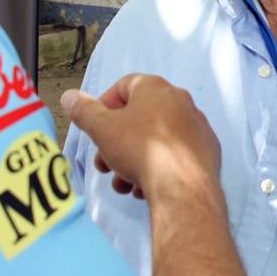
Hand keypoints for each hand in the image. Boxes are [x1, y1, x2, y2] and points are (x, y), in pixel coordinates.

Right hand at [60, 74, 221, 201]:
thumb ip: (84, 111)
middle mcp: (180, 101)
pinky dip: (157, 169)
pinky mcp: (207, 152)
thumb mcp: (102, 129)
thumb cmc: (140, 149)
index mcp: (155, 88)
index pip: (123, 86)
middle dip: (115, 143)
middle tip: (104, 165)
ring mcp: (197, 127)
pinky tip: (145, 189)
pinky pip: (174, 155)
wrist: (183, 187)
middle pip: (138, 118)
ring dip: (133, 161)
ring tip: (123, 184)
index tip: (95, 129)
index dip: (104, 106)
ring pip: (154, 141)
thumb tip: (69, 96)